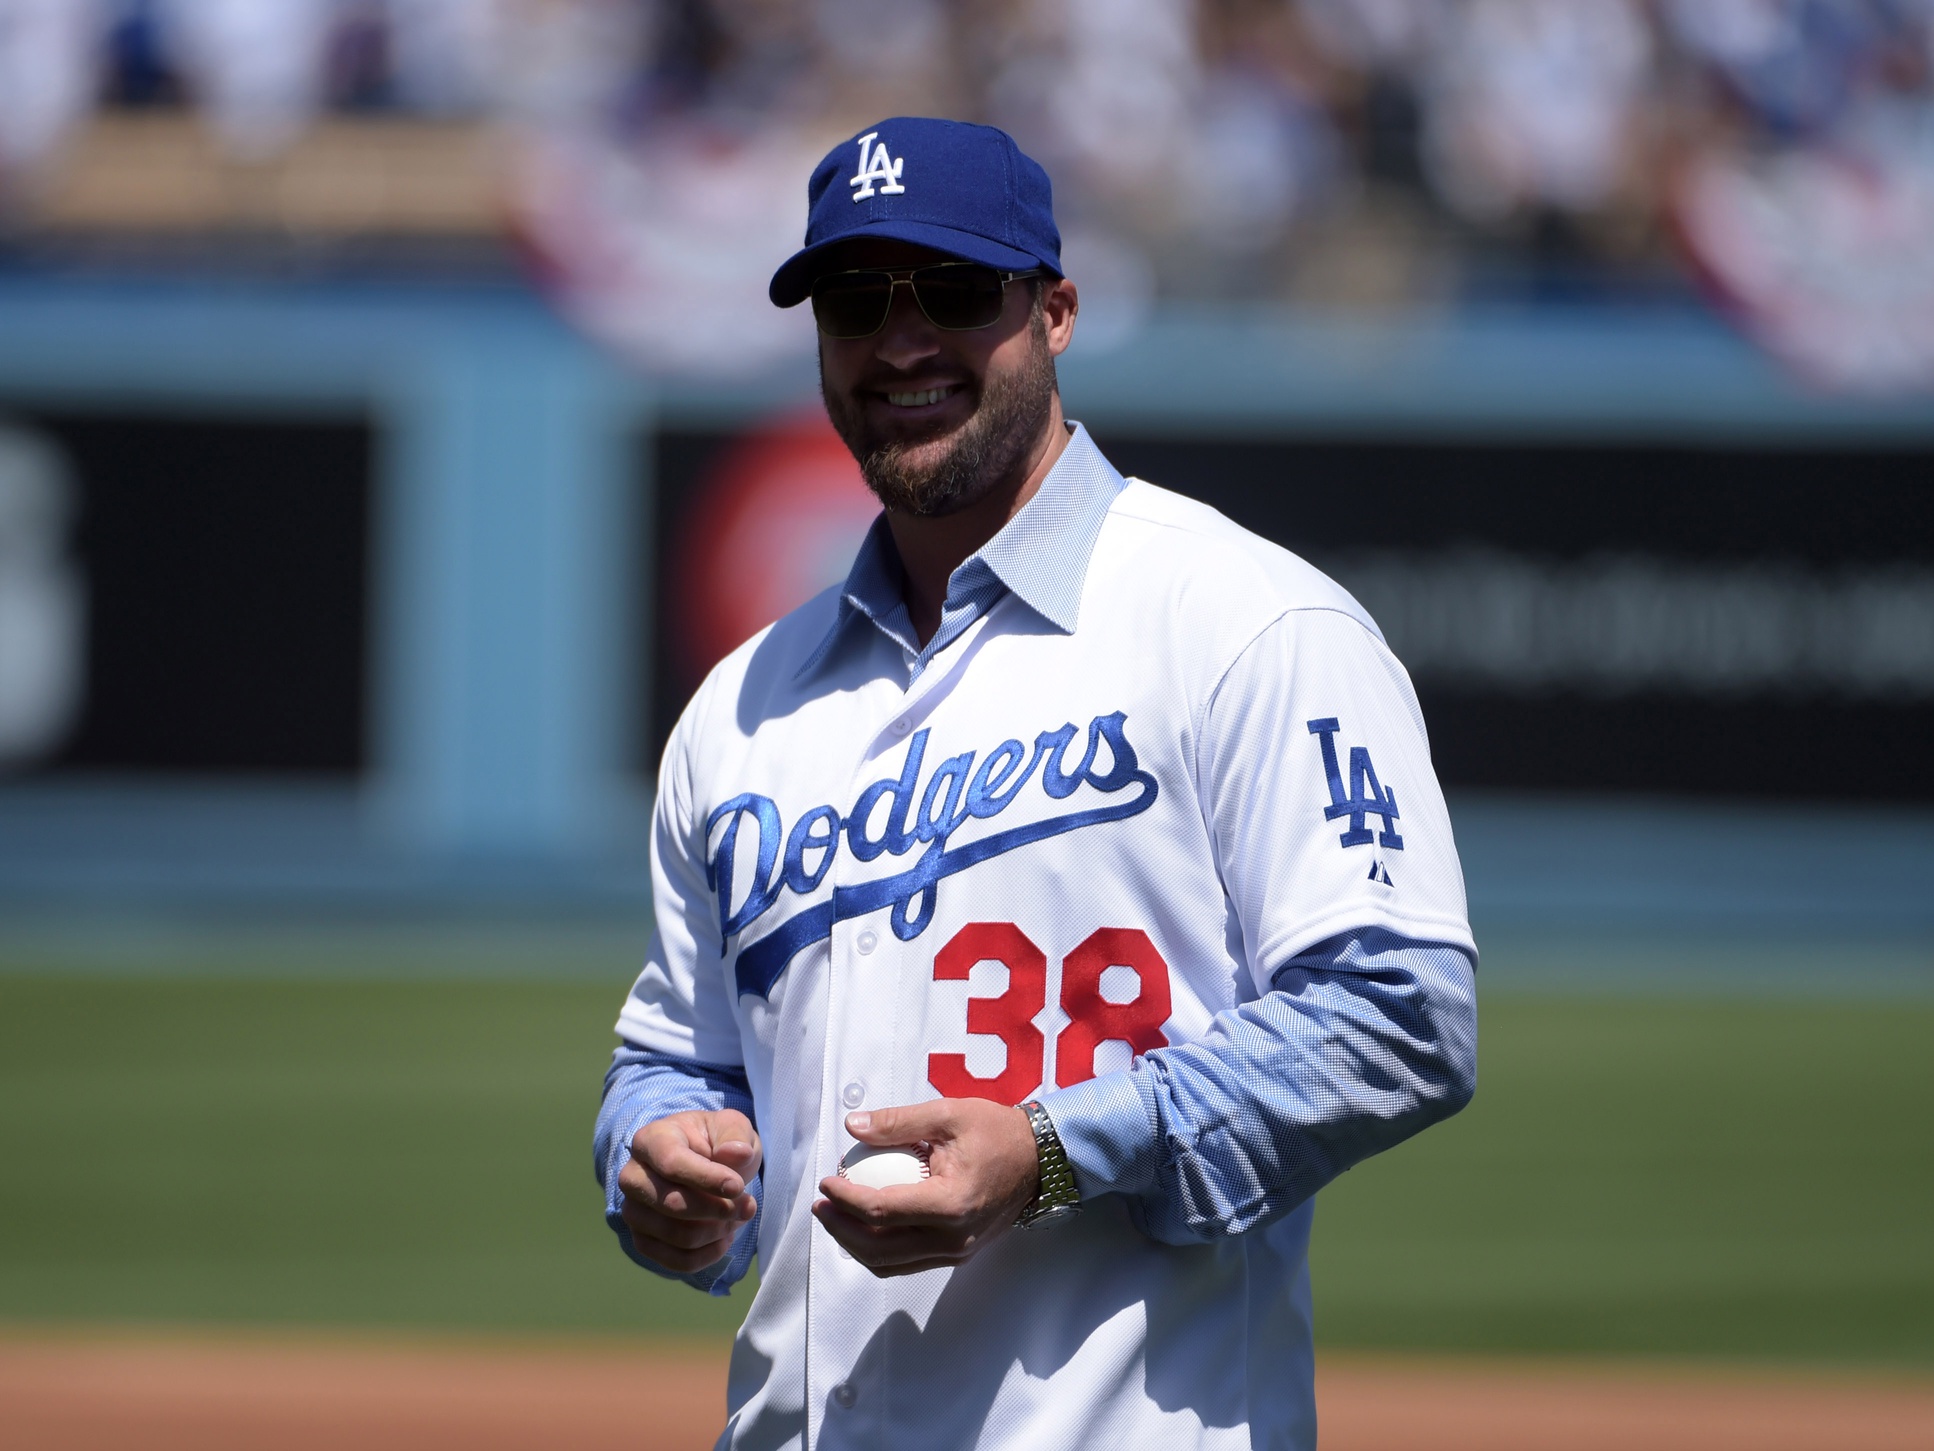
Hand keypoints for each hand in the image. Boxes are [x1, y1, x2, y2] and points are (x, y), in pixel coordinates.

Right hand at [618, 1109, 760, 1273]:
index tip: (738, 1187)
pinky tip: (725, 1237)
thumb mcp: (731, 1127)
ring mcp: (633, 1211)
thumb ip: (735, 1135)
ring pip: (677, 1236)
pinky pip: (676, 1261)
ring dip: (717, 1231)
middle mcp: (633, 1177)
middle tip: (748, 1205)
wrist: (703, 1165)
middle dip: (718, 1209)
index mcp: (650, 1140)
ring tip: (738, 1216)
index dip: (707, 1178)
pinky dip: (709, 1254)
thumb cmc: (714, 1143)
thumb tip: (736, 1154)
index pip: (672, 1163)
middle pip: (673, 1204)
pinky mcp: (643, 1240)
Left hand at [813, 1098, 1038, 1277]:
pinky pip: (907, 1262)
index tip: (825, 1181)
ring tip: (835, 1217)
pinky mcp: (958, 1256)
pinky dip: (879, 1249)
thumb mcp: (947, 1114)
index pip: (882, 1210)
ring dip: (855, 1244)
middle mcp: (954, 1238)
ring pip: (890, 1263)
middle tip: (820, 1206)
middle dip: (841, 1229)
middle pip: (879, 1248)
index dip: (845, 1198)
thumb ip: (897, 1121)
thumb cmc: (996, 1133)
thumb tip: (851, 1127)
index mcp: (951, 1203)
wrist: (1040, 1159)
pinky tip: (864, 1226)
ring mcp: (957, 1253)